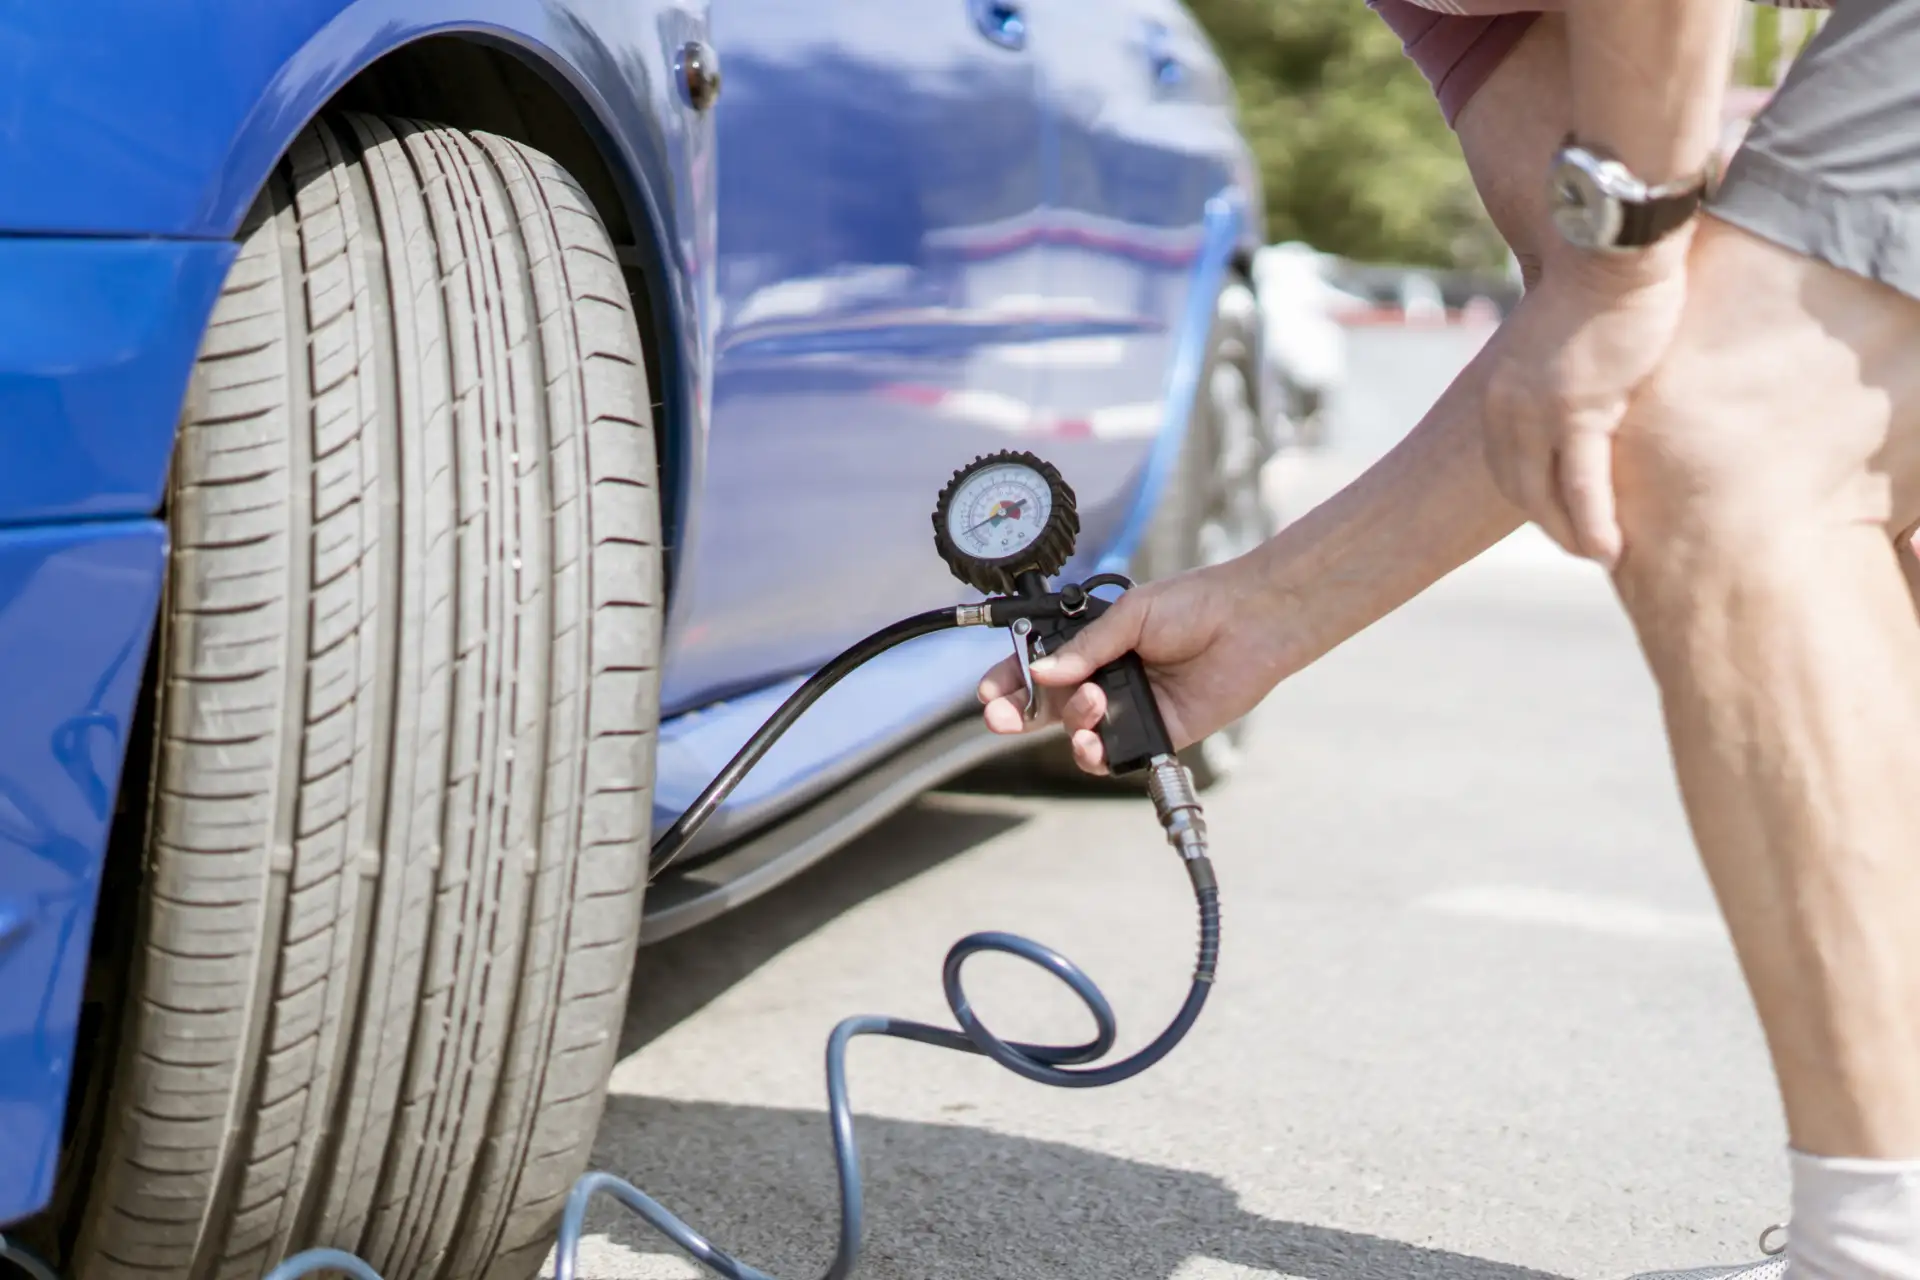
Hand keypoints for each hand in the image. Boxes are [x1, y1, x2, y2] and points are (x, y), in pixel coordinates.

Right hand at [977, 559, 1293, 774]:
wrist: (1250, 623)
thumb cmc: (1196, 605)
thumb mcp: (1130, 615)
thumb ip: (1086, 647)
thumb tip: (1042, 671)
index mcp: (1094, 644)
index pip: (1039, 665)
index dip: (1011, 679)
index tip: (990, 690)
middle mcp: (1106, 677)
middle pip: (1048, 704)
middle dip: (1017, 712)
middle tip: (1002, 715)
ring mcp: (1129, 707)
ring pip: (1076, 731)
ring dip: (1070, 722)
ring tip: (1091, 702)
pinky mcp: (1155, 733)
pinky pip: (1113, 755)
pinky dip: (1095, 754)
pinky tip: (1094, 741)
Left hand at [1482, 244, 1689, 567]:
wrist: (1612, 246)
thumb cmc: (1600, 285)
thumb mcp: (1561, 341)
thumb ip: (1558, 375)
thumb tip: (1577, 392)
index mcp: (1498, 391)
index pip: (1505, 463)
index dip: (1532, 496)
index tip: (1558, 515)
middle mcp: (1506, 406)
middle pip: (1519, 487)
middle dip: (1550, 523)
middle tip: (1584, 544)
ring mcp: (1539, 411)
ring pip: (1547, 497)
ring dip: (1573, 535)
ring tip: (1601, 556)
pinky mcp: (1579, 410)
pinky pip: (1582, 485)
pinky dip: (1594, 523)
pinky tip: (1610, 549)